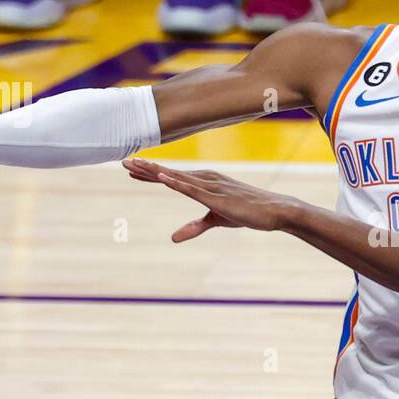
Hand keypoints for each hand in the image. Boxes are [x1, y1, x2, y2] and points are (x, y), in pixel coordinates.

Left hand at [123, 158, 298, 239]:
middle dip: (146, 168)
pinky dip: (176, 183)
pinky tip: (162, 178)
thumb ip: (194, 227)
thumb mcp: (217, 220)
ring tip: (135, 165)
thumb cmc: (248, 212)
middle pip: (170, 173)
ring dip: (155, 171)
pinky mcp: (217, 197)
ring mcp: (211, 186)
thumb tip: (173, 238)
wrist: (274, 211)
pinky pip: (192, 189)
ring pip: (177, 178)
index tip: (132, 168)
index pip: (172, 177)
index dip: (151, 173)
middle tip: (123, 160)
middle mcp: (205, 179)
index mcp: (205, 182)